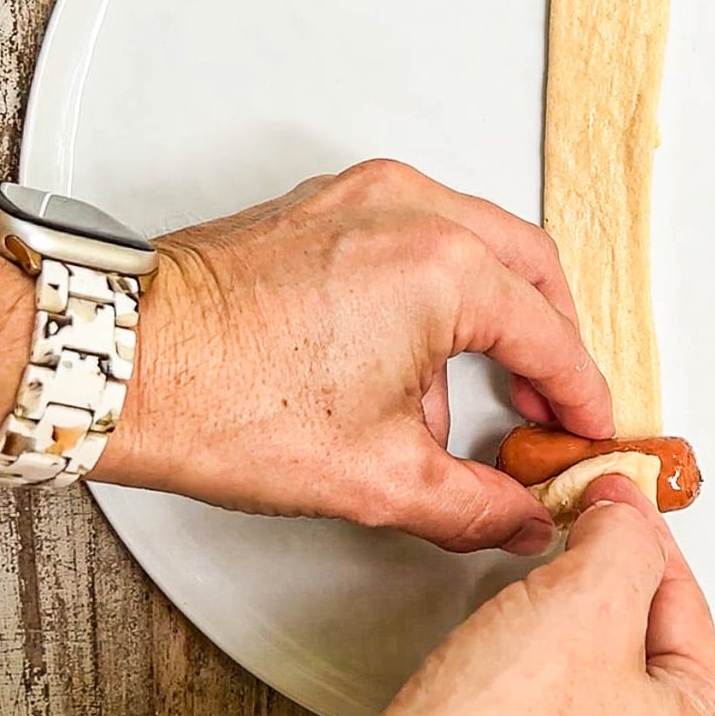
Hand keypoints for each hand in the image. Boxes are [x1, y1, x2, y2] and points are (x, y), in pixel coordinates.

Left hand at [98, 159, 613, 552]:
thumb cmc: (224, 402)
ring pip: (475, 236)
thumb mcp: (377, 478)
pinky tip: (416, 354)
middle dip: (553, 337)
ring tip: (484, 389)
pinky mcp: (323, 204)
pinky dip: (440, 283)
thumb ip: (474, 505)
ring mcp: (362, 196)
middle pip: (529, 266)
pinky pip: (416, 228)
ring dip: (497, 308)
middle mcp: (410, 210)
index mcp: (442, 267)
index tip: (592, 428)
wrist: (122, 366)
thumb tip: (520, 519)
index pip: (548, 333)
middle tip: (558, 404)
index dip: (582, 393)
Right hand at [274, 472, 714, 715]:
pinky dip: (504, 687)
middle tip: (562, 533)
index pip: (687, 606)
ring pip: (578, 688)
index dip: (638, 532)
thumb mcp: (585, 600)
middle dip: (593, 585)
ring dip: (544, 635)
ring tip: (512, 608)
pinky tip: (477, 673)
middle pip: (637, 649)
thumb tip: (628, 522)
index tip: (604, 492)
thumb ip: (623, 541)